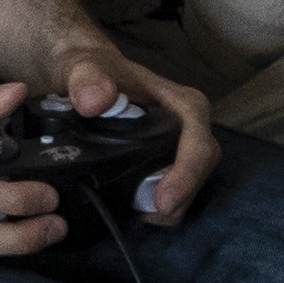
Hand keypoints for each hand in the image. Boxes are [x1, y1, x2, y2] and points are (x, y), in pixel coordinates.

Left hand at [49, 37, 224, 224]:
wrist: (83, 73)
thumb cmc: (91, 67)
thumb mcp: (84, 67)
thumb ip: (86, 79)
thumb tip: (94, 102)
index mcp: (184, 105)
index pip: (200, 145)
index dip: (186, 176)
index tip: (163, 201)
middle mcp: (189, 129)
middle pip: (196, 174)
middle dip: (175, 199)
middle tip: (141, 216)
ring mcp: (180, 150)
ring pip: (186, 189)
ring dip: (161, 207)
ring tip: (129, 211)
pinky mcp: (166, 164)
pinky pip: (169, 193)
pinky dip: (151, 205)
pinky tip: (127, 206)